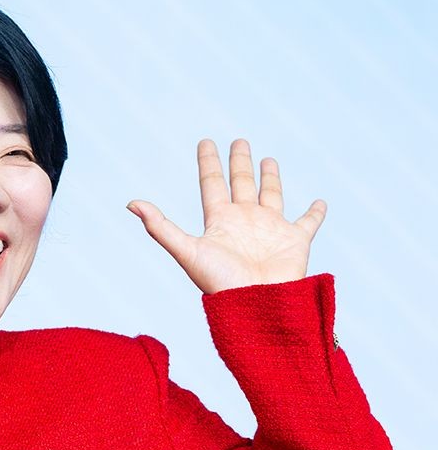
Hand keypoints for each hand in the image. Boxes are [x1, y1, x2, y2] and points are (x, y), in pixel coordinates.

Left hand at [126, 139, 325, 293]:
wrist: (256, 308)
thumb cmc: (221, 284)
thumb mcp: (187, 252)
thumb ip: (160, 228)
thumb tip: (130, 203)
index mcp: (220, 222)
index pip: (212, 184)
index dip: (208, 163)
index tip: (205, 141)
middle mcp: (245, 222)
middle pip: (241, 184)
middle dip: (238, 163)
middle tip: (238, 141)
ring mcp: (270, 230)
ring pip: (271, 196)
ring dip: (270, 179)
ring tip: (267, 160)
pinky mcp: (295, 241)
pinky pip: (309, 223)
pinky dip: (316, 213)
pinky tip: (320, 202)